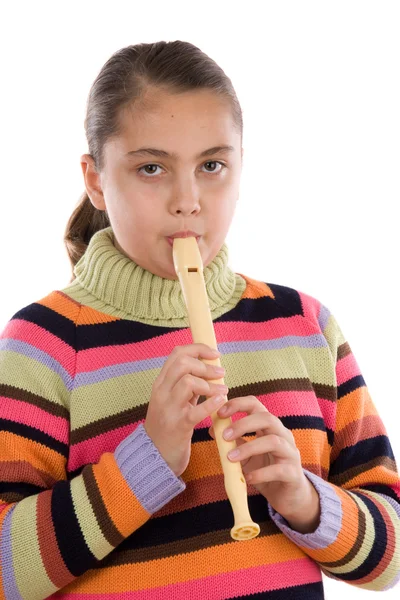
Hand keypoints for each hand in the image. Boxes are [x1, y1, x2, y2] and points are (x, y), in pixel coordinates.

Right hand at [144, 344, 228, 476]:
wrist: (154, 456)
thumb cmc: (168, 425)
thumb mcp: (172, 399)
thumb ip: (185, 383)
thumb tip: (208, 365)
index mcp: (160, 383)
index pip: (177, 353)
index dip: (198, 349)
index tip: (214, 354)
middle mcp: (162, 392)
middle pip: (182, 363)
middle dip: (206, 365)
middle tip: (221, 373)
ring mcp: (168, 409)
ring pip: (188, 382)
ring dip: (210, 384)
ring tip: (223, 390)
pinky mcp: (178, 427)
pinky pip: (196, 411)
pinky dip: (212, 403)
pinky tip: (221, 401)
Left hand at [208, 395, 319, 526]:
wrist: (288, 495)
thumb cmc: (265, 470)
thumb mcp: (246, 455)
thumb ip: (234, 442)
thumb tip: (213, 430)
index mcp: (270, 426)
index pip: (256, 405)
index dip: (237, 404)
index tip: (219, 412)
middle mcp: (283, 435)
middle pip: (267, 418)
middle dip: (243, 425)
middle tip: (224, 436)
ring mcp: (291, 453)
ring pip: (274, 441)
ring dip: (249, 448)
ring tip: (231, 458)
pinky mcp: (294, 473)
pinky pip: (278, 469)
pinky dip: (260, 473)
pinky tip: (247, 478)